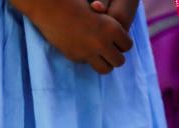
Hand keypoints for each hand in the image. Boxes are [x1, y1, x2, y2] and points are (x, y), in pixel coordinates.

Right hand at [10, 0, 133, 73]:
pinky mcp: (75, 57)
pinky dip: (88, 58)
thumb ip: (111, 25)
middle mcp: (101, 43)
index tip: (116, 37)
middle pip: (119, 61)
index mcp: (112, 28)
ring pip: (106, 69)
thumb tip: (120, 42)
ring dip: (105, 62)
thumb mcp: (99, 10)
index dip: (123, 42)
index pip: (127, 45)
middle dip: (116, 55)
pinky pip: (88, 63)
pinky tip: (83, 46)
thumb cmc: (76, 2)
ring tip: (99, 52)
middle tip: (109, 47)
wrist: (51, 7)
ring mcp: (87, 53)